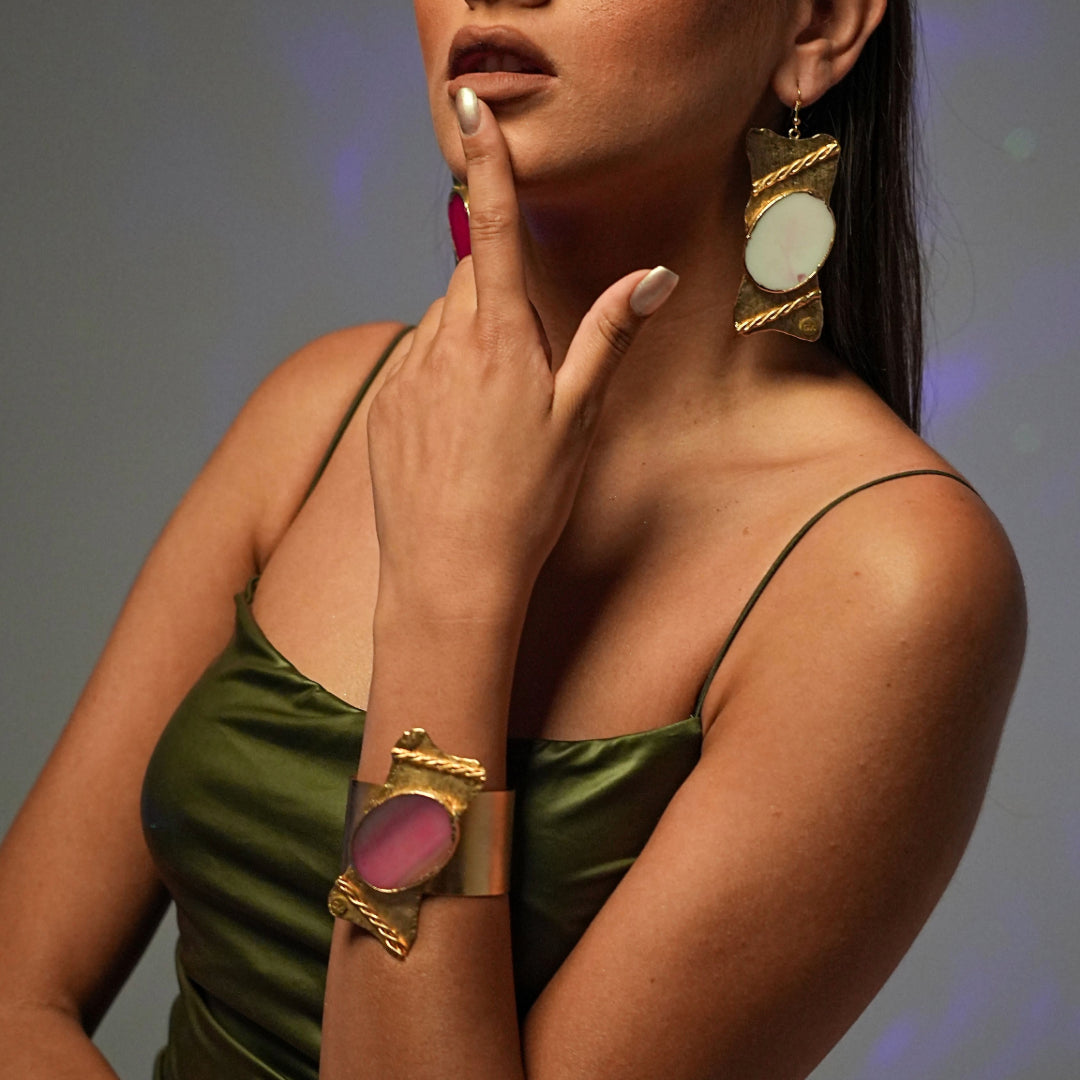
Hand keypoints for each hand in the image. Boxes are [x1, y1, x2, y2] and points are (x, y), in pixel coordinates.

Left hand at [366, 87, 677, 622]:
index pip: (490, 229)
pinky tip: (458, 437)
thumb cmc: (525, 502)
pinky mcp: (382, 408)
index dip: (488, 164)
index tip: (472, 108)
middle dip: (500, 301)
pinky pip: (415, 365)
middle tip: (527, 375)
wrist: (448, 577)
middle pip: (470, 282)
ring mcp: (404, 376)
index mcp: (496, 339)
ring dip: (469, 344)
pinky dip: (440, 379)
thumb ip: (608, 337)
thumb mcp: (579, 419)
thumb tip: (654, 277)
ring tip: (491, 420)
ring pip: (442, 325)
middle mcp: (441, 344)